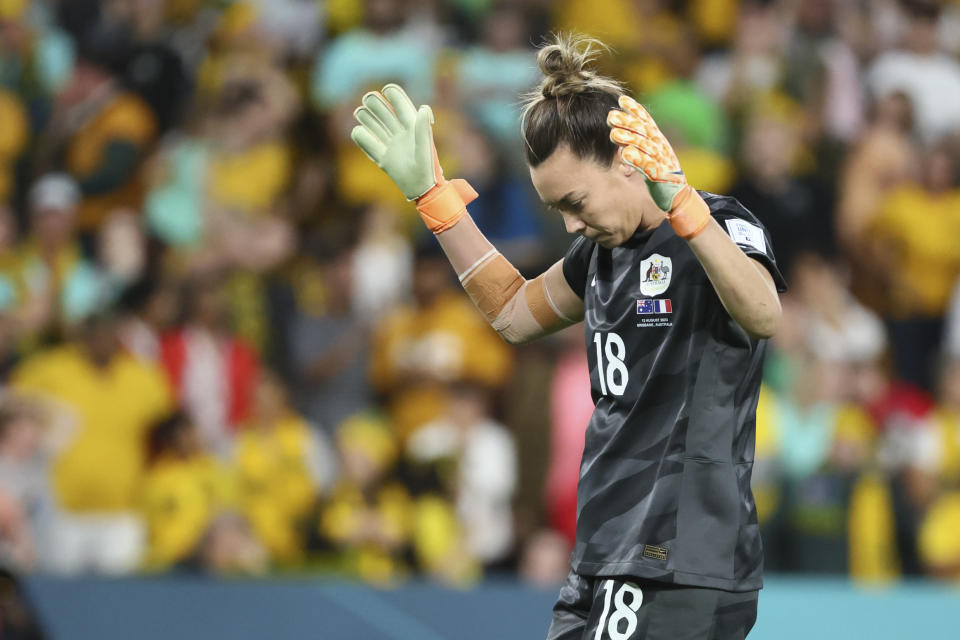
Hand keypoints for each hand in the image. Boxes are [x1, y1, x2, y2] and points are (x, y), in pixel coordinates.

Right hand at [351, 84, 438, 200]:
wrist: (421, 191)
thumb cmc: (427, 170)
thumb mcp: (425, 149)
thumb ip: (422, 129)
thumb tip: (423, 108)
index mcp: (413, 127)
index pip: (400, 105)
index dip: (393, 95)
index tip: (386, 90)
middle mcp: (400, 134)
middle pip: (384, 112)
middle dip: (375, 103)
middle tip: (367, 99)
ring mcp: (390, 145)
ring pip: (374, 125)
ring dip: (365, 116)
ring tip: (359, 112)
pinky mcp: (382, 158)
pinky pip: (367, 143)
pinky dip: (360, 136)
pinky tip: (359, 132)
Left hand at [607, 96, 709, 238]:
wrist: (680, 200)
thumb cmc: (662, 178)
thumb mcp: (652, 158)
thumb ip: (640, 146)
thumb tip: (620, 136)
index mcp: (660, 142)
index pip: (648, 121)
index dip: (636, 110)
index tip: (622, 100)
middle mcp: (662, 148)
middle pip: (644, 131)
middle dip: (627, 122)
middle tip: (611, 116)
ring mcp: (663, 161)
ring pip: (644, 146)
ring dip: (628, 139)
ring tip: (613, 134)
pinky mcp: (661, 176)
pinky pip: (648, 166)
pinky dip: (637, 159)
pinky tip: (625, 154)